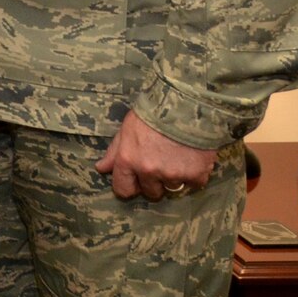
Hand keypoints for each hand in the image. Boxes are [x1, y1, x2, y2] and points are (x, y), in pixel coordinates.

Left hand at [95, 111, 218, 200]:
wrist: (186, 105)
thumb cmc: (152, 113)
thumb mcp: (127, 128)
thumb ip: (115, 152)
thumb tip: (101, 168)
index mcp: (128, 160)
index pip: (124, 189)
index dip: (130, 186)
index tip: (136, 182)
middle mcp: (148, 171)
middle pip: (151, 192)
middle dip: (155, 182)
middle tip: (161, 163)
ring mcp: (173, 175)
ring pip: (173, 187)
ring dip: (175, 177)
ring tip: (178, 156)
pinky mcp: (196, 176)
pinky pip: (195, 183)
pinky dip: (195, 173)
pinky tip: (193, 157)